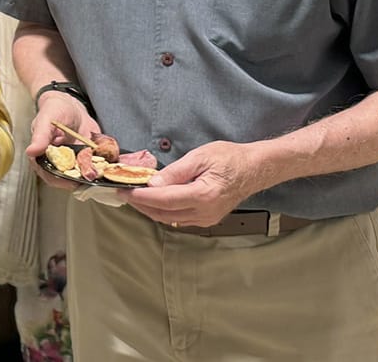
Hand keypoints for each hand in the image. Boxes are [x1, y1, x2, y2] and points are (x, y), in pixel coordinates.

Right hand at [28, 91, 99, 190]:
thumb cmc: (55, 110)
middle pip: (69, 178)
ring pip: (84, 175)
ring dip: (94, 174)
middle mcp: (59, 162)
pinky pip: (96, 166)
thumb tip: (31, 151)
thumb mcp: (46, 120)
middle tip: (91, 175)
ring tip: (103, 170)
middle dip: (81, 178)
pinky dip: (104, 166)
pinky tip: (113, 163)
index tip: (72, 181)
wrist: (72, 105)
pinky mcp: (88, 158)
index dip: (61, 181)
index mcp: (44, 157)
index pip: (49, 175)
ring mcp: (75, 161)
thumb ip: (40, 136)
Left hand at [127, 140, 269, 226]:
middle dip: (140, 204)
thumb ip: (175, 172)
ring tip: (133, 197)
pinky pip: (179, 219)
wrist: (255, 168)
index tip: (123, 190)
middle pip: (163, 214)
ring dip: (150, 209)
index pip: (163, 200)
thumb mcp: (200, 157)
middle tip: (122, 193)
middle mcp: (205, 212)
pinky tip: (153, 201)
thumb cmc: (230, 158)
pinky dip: (163, 211)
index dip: (141, 196)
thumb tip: (153, 183)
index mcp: (203, 196)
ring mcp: (207, 218)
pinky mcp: (208, 219)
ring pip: (170, 219)